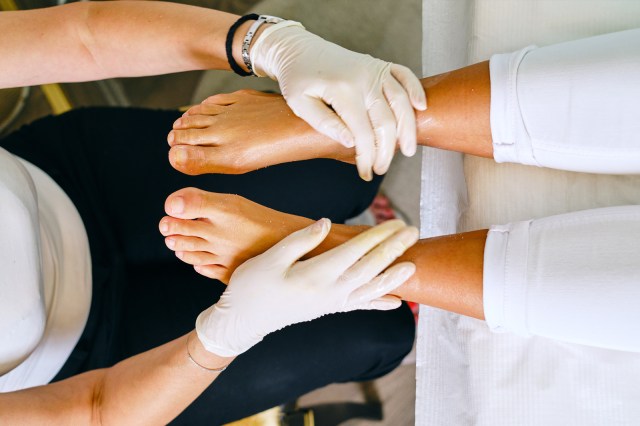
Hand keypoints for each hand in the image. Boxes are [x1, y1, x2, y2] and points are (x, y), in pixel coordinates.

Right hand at [195, 219, 417, 356]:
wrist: (241, 320)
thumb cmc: (251, 285)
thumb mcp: (270, 258)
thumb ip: (300, 240)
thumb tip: (326, 223)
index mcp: (315, 275)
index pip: (355, 251)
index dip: (378, 236)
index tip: (395, 222)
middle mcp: (329, 292)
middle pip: (369, 268)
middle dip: (392, 249)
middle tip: (412, 231)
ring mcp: (330, 303)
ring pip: (369, 289)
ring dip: (393, 276)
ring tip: (413, 265)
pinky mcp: (327, 309)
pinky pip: (359, 306)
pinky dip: (378, 303)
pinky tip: (396, 302)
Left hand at [250, 23, 426, 180]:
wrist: (298, 49)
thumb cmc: (296, 78)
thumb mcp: (299, 103)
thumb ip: (324, 123)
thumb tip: (350, 142)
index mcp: (343, 90)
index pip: (363, 133)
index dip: (367, 157)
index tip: (365, 173)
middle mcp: (363, 78)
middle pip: (386, 121)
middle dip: (386, 150)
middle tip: (381, 169)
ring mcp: (374, 70)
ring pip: (401, 101)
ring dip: (408, 128)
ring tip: (408, 150)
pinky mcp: (379, 64)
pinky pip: (405, 75)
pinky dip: (416, 89)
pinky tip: (421, 107)